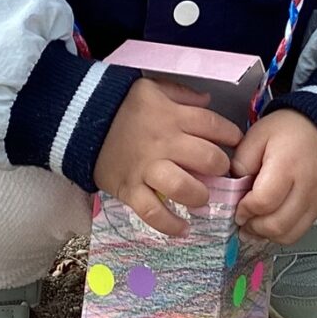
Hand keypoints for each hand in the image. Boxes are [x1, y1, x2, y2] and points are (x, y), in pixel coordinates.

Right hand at [94, 79, 242, 237]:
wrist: (80, 120)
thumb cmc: (121, 105)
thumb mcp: (152, 88)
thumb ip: (182, 94)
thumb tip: (208, 100)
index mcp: (172, 117)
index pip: (214, 126)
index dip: (231, 135)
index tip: (235, 143)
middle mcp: (164, 143)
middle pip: (207, 158)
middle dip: (220, 168)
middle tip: (217, 172)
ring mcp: (146, 168)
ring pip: (183, 186)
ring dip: (199, 195)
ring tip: (201, 198)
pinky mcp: (129, 188)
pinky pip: (152, 212)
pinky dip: (169, 225)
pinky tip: (183, 229)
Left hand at [230, 110, 316, 244]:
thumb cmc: (290, 130)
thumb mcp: (258, 135)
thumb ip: (241, 162)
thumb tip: (232, 190)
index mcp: (287, 165)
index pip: (263, 202)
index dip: (245, 210)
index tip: (236, 207)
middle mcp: (307, 187)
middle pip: (277, 224)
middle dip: (253, 227)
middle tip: (242, 221)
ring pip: (289, 235)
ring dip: (267, 234)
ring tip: (255, 225)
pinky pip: (301, 231)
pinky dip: (283, 231)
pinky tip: (272, 220)